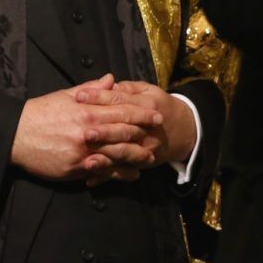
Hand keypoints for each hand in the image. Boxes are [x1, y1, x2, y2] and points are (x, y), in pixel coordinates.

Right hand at [10, 75, 161, 181]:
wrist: (16, 135)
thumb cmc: (41, 113)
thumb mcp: (65, 96)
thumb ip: (91, 89)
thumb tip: (111, 79)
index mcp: (86, 111)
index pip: (121, 110)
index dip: (141, 113)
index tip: (156, 113)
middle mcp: (87, 132)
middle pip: (124, 133)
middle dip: (144, 133)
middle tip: (160, 133)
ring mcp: (83, 152)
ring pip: (117, 154)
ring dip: (136, 156)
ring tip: (150, 156)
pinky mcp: (75, 169)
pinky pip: (102, 172)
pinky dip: (118, 173)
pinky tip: (130, 174)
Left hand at [76, 81, 196, 167]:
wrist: (183, 129)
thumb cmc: (159, 105)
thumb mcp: (147, 90)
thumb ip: (128, 88)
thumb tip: (109, 84)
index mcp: (147, 104)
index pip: (120, 100)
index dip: (99, 97)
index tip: (79, 95)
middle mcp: (147, 128)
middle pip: (122, 129)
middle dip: (103, 131)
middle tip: (83, 132)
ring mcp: (145, 148)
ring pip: (124, 153)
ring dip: (105, 157)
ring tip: (87, 159)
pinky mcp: (141, 163)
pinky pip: (123, 172)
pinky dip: (106, 176)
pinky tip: (90, 178)